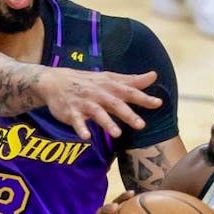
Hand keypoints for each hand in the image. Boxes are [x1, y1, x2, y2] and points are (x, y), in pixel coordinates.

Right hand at [40, 69, 161, 139]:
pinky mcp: (71, 112)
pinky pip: (76, 122)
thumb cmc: (88, 82)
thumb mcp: (110, 79)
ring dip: (107, 123)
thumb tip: (154, 76)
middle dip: (128, 114)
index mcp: (110, 86)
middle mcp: (99, 94)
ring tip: (116, 134)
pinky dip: (81, 128)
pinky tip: (86, 137)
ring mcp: (84, 103)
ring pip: (97, 113)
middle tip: (141, 125)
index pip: (129, 91)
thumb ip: (132, 81)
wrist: (55, 81)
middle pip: (115, 104)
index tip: (158, 103)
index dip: (144, 98)